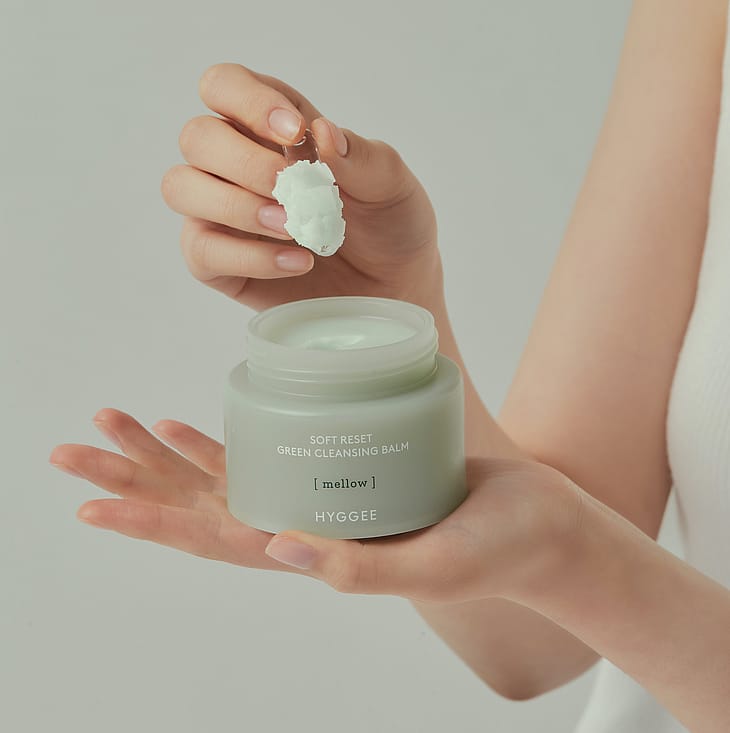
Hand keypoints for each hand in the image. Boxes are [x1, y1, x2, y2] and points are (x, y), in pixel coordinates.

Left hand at [49, 408, 582, 603]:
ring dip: (167, 454)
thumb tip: (272, 549)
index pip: (215, 544)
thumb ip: (357, 568)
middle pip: (202, 506)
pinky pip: (270, 451)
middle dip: (137, 477)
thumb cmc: (495, 552)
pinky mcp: (343, 467)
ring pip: (225, 475)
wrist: (536, 525)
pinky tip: (195, 420)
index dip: (153, 524)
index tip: (93, 501)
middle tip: (78, 446)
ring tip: (120, 422)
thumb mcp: (430, 566)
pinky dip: (226, 437)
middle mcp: (307, 527)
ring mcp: (321, 497)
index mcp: (317, 558)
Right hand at [161, 63, 441, 312]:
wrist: (395, 288)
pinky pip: (202, 250)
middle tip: (291, 189)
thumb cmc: (390, 227)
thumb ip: (362, 156)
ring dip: (235, 205)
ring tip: (293, 227)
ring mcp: (222, 214)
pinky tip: (297, 262)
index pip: (226, 86)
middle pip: (197, 136)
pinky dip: (249, 256)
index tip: (294, 132)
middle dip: (244, 162)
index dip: (248, 101)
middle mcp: (237, 165)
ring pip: (181, 187)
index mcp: (272, 128)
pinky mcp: (221, 263)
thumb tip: (321, 132)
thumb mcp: (392, 185)